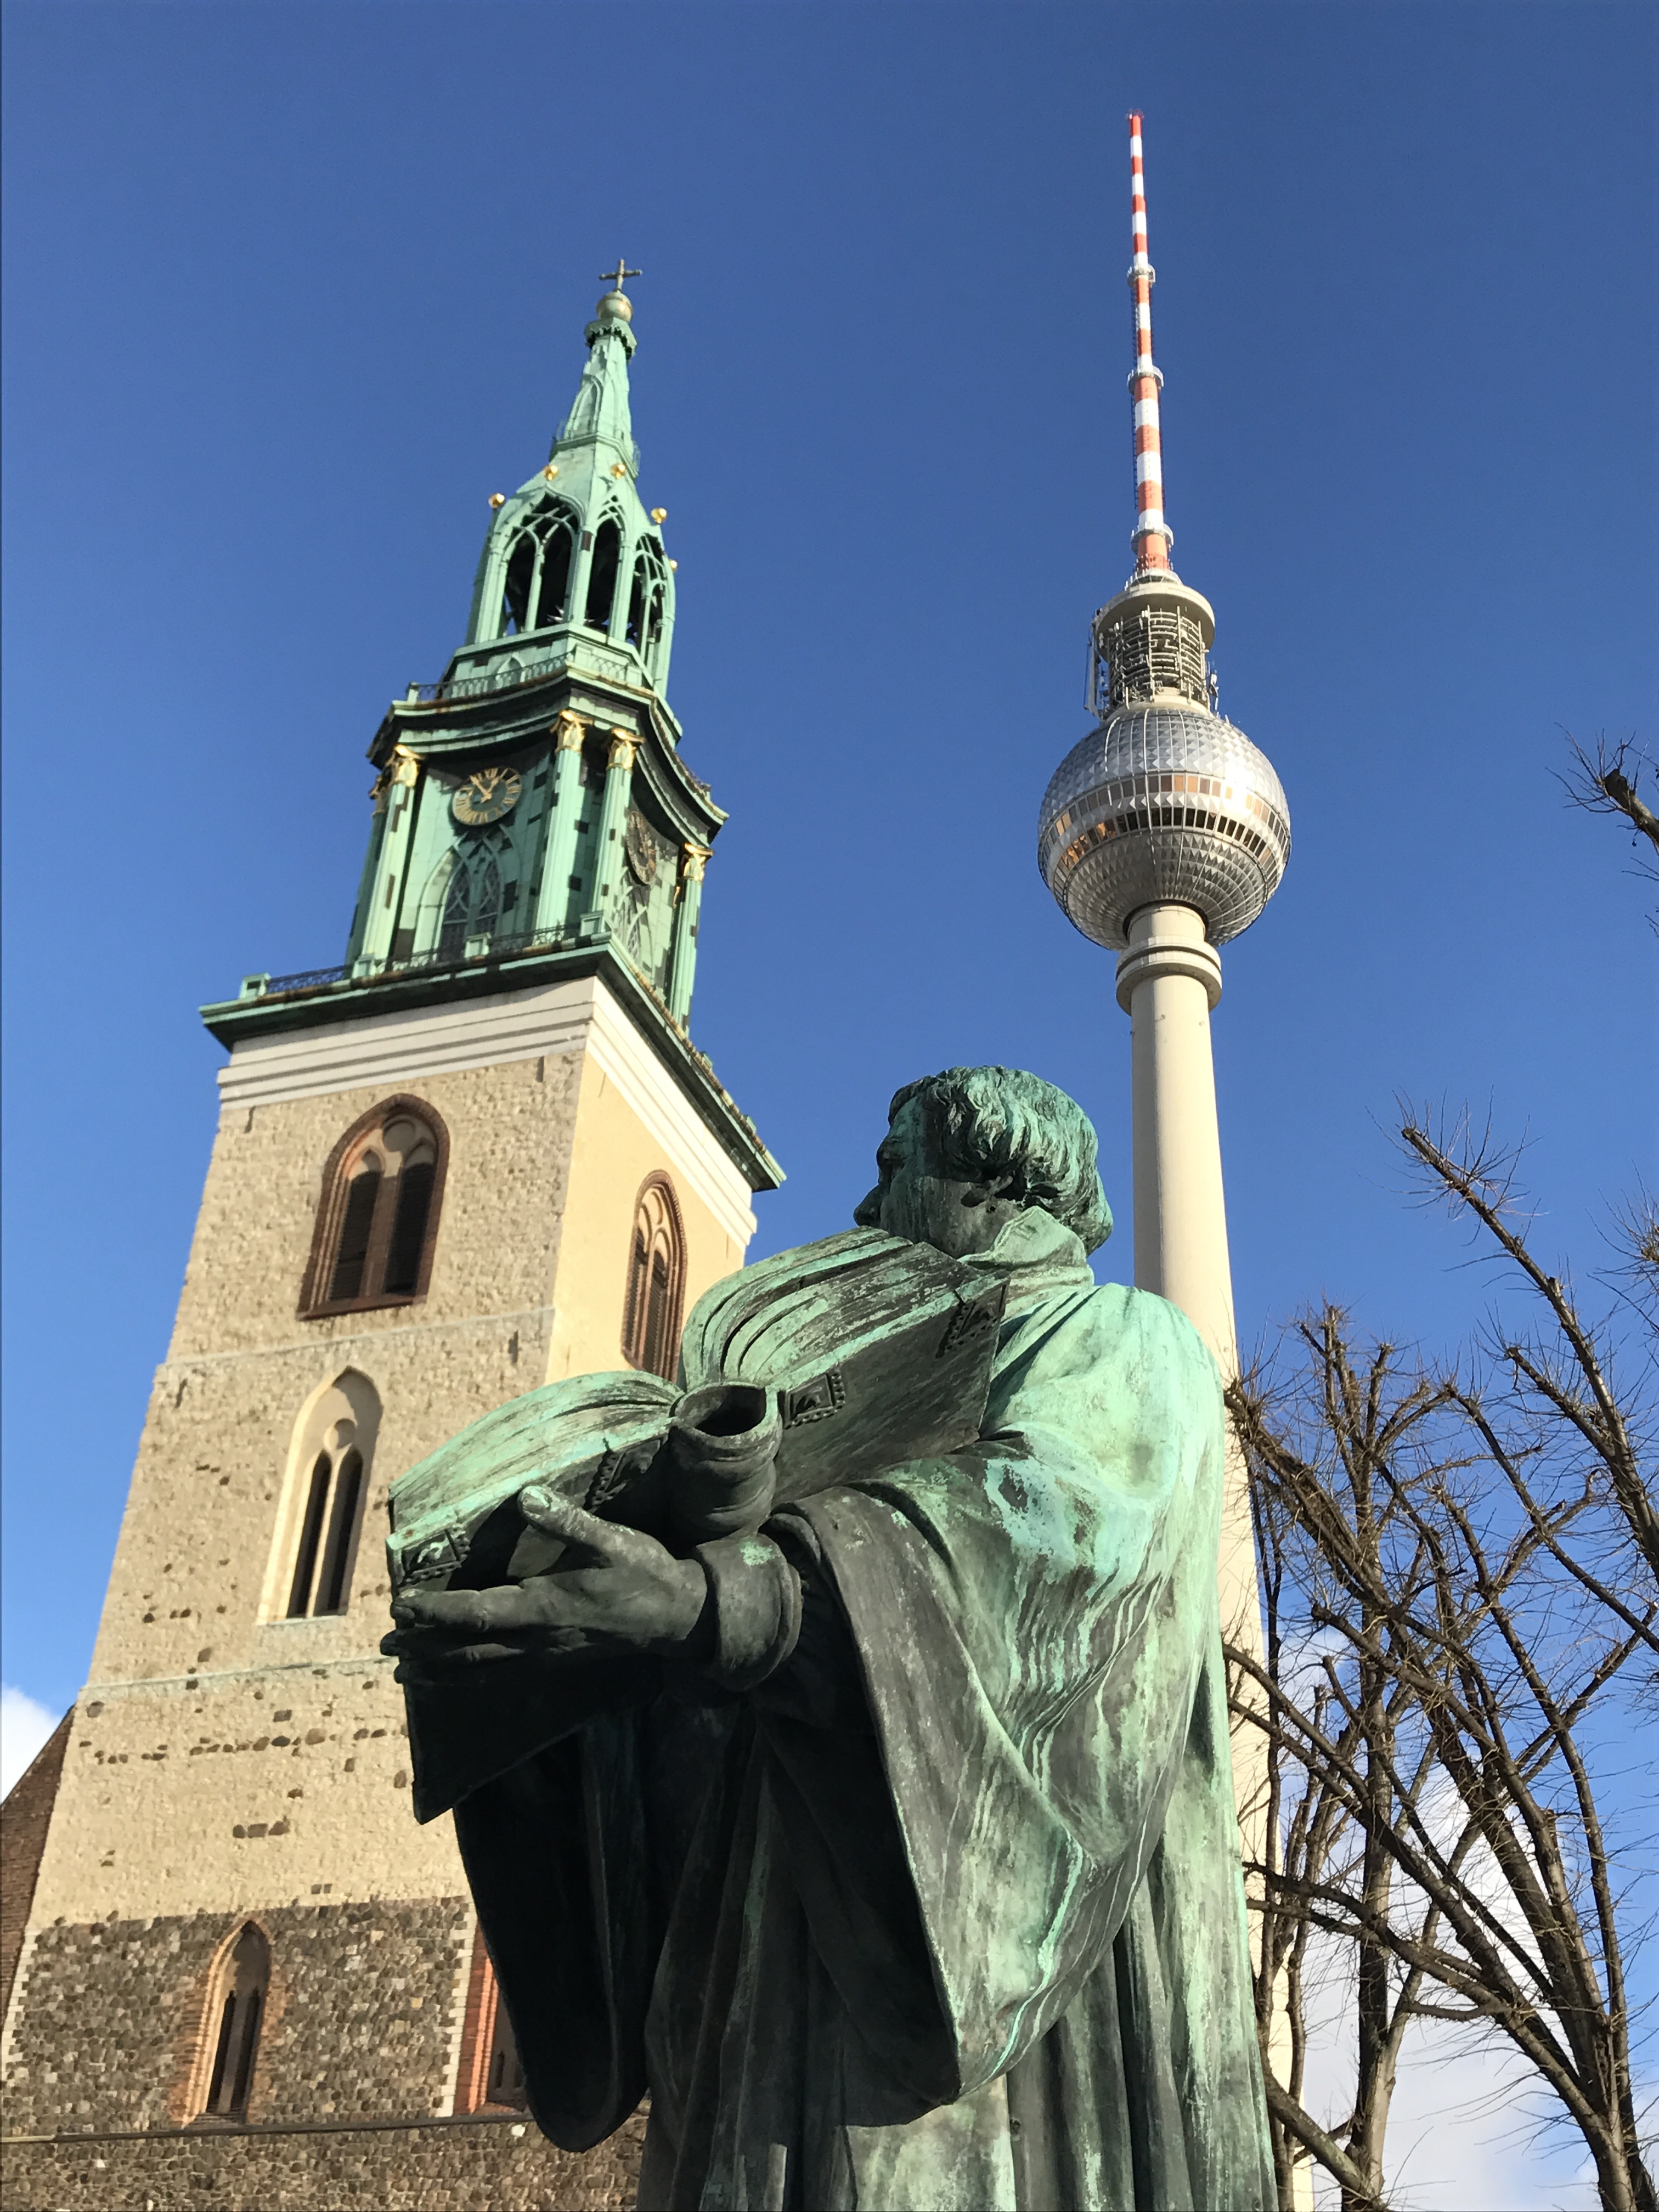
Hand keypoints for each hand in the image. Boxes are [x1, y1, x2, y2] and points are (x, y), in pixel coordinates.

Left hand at [381, 1488, 706, 1674]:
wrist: (678, 1617)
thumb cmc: (644, 1574)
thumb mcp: (612, 1541)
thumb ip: (567, 1521)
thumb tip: (526, 1496)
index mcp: (544, 1608)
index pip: (477, 1614)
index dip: (435, 1612)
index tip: (400, 1605)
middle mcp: (537, 1639)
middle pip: (469, 1650)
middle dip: (424, 1649)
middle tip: (387, 1647)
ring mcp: (546, 1655)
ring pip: (482, 1669)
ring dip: (440, 1669)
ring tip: (405, 1671)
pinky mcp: (555, 1660)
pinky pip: (502, 1674)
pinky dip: (470, 1676)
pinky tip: (458, 1675)